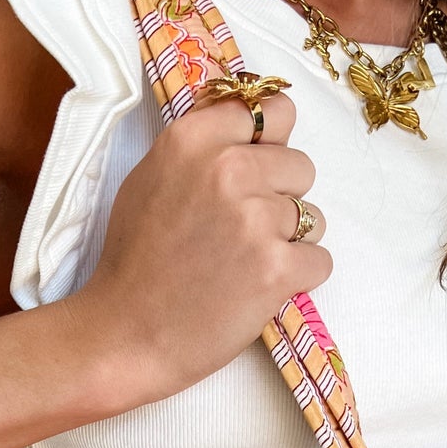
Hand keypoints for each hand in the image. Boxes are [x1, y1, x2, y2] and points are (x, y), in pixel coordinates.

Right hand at [62, 88, 331, 409]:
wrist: (125, 335)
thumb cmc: (133, 263)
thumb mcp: (150, 180)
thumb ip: (202, 148)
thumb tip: (251, 131)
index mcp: (191, 140)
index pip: (273, 112)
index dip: (269, 145)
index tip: (255, 171)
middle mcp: (226, 168)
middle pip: (300, 165)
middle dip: (281, 197)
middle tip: (241, 231)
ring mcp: (254, 218)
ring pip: (312, 216)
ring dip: (288, 241)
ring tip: (244, 264)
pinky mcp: (276, 267)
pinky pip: (320, 259)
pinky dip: (297, 278)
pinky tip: (258, 289)